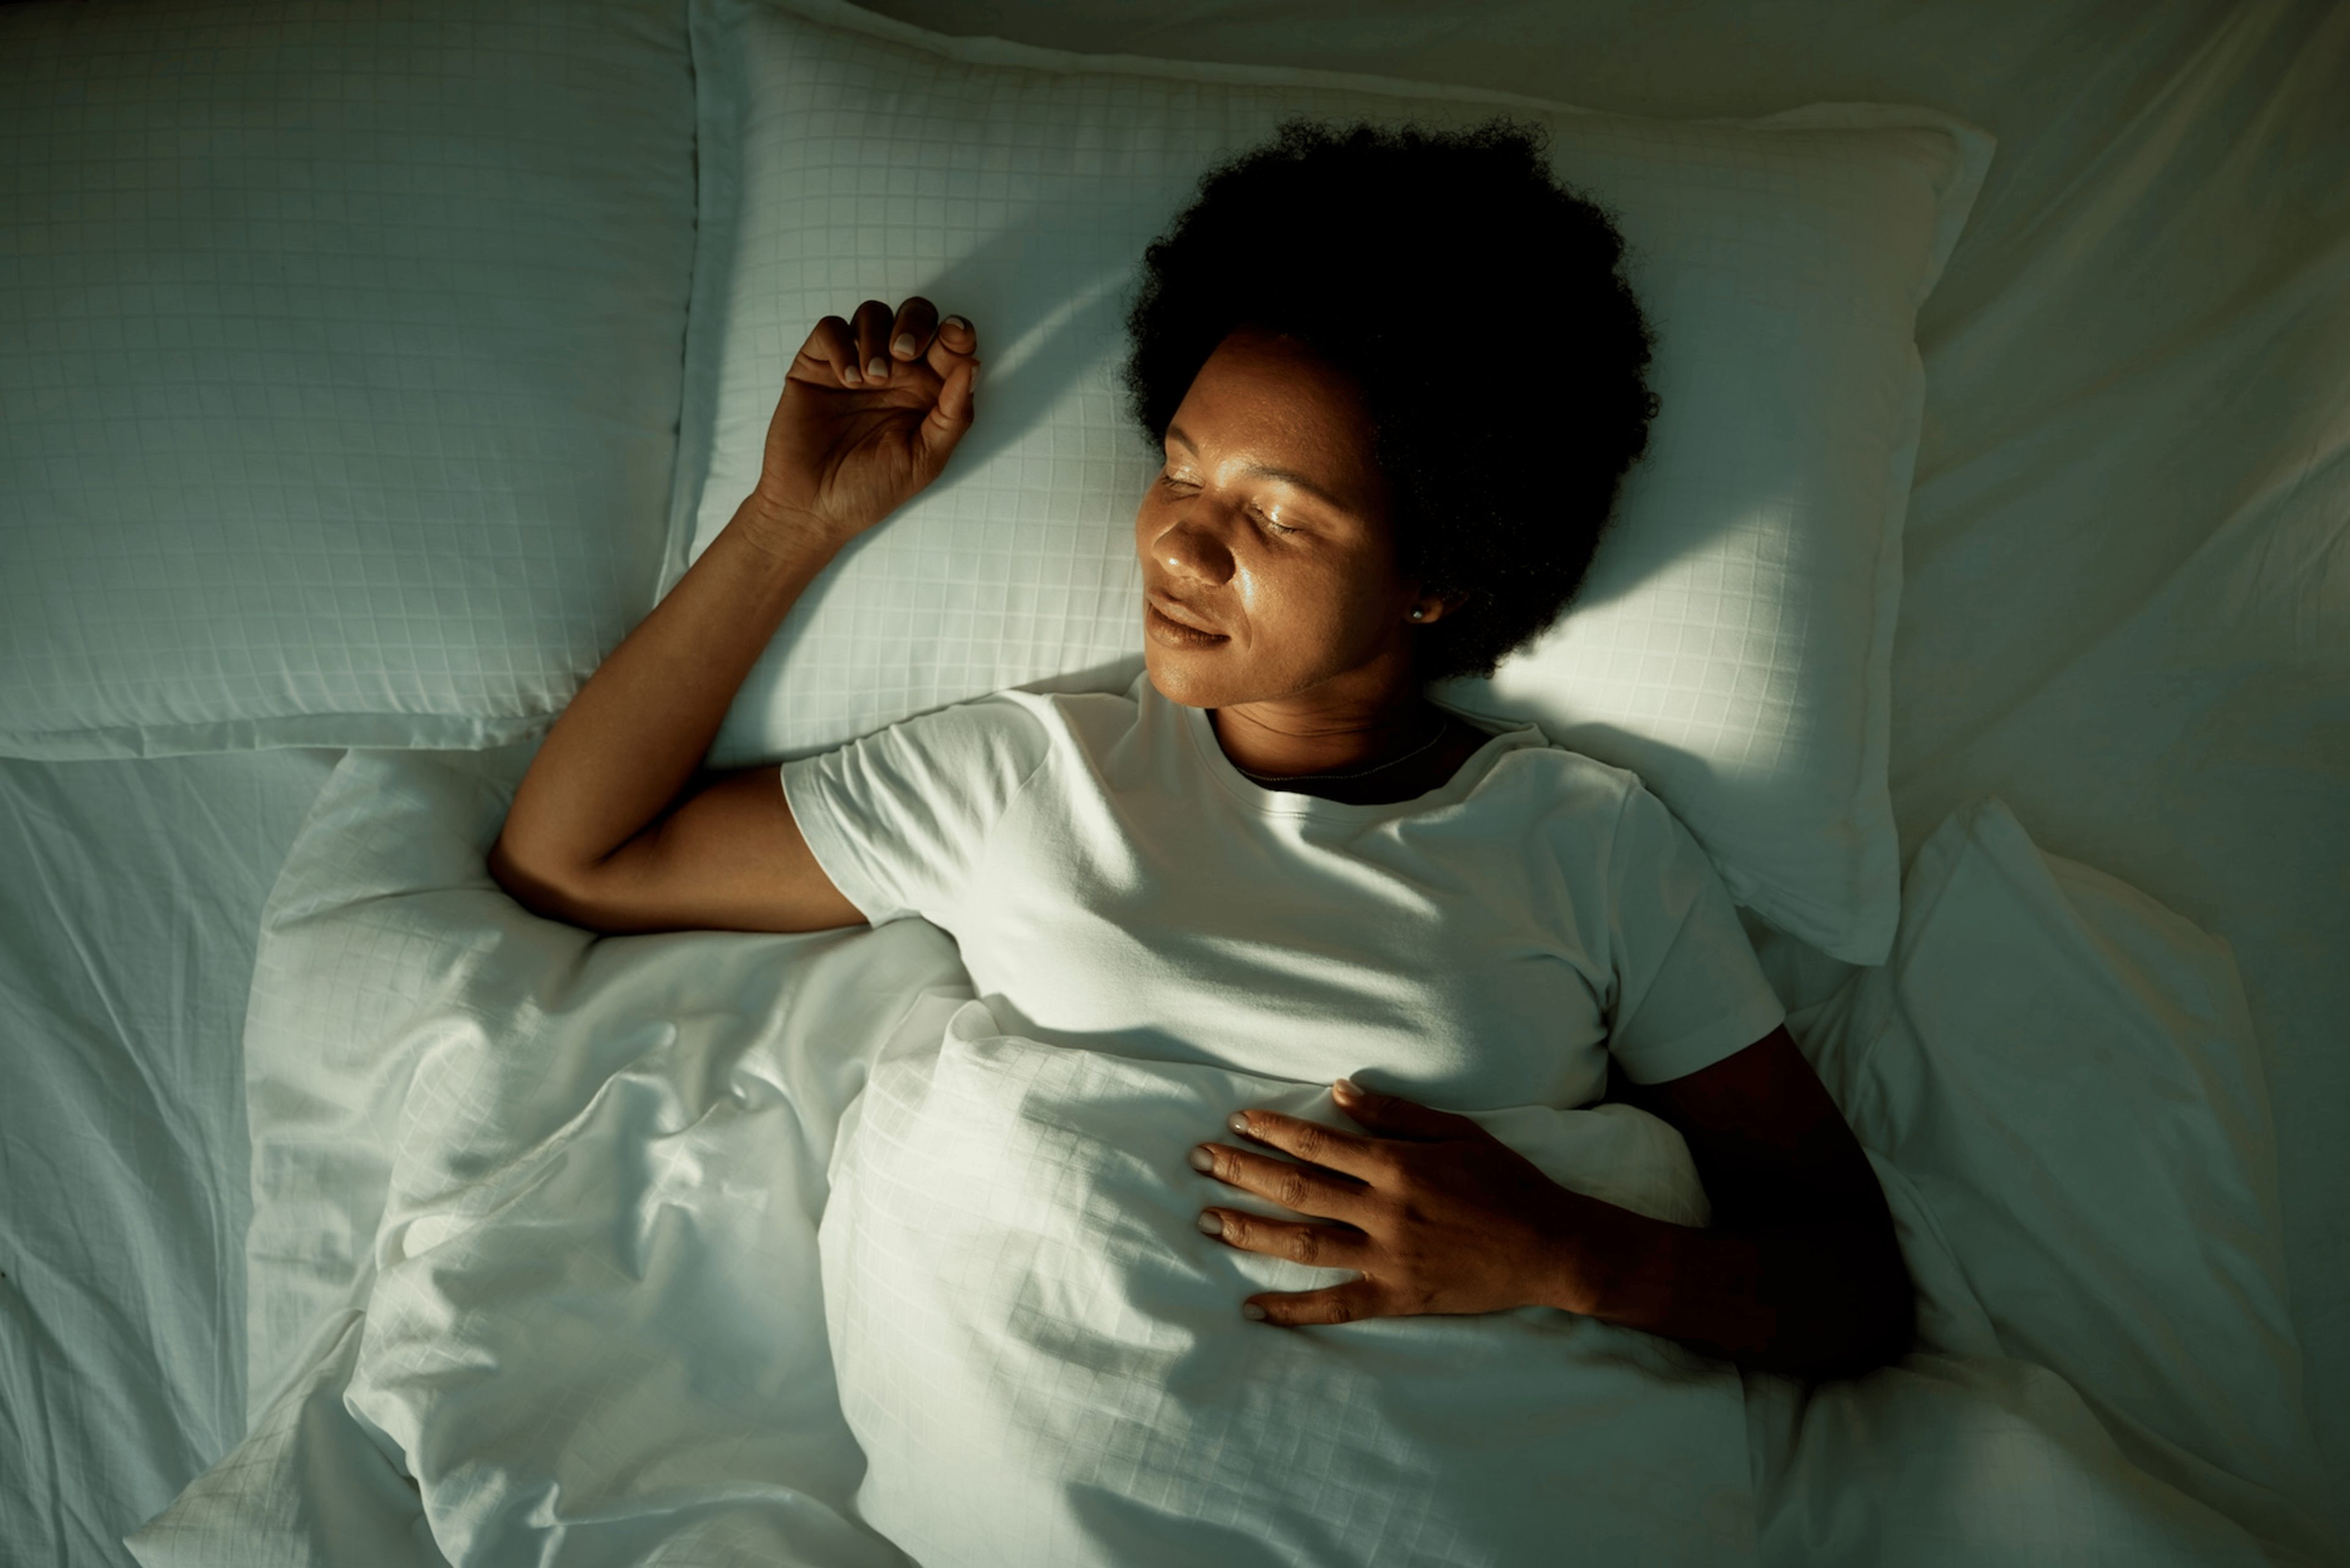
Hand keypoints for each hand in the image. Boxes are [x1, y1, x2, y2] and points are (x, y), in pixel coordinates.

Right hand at [750, 296, 980, 549]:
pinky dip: (841, 344)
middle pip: (914, 315)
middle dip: (915, 322)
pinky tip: (847, 379)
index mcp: (928, 391)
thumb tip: (974, 367)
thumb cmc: (871, 489)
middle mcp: (896, 372)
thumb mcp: (926, 459)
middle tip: (906, 352)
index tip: (955, 337)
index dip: (957, 333)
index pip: (950, 344)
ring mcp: (855, 364)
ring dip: (876, 336)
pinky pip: (831, 329)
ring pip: (873, 314)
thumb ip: (953, 415)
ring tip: (873, 379)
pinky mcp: (817, 365)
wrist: (813, 507)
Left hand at [1191, 1078, 1606, 1326]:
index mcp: (1398, 1164)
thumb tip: (1338, 1090)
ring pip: (1303, 1244)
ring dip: (1250, 1230)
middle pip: (1297, 1188)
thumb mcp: (1456, 1131)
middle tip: (1199, 1160)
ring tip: (1206, 1220)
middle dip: (1241, 1172)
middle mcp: (1385, 1210)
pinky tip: (1251, 1308)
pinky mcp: (1398, 1296)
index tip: (1235, 1122)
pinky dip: (1291, 1310)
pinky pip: (1335, 1306)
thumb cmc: (1507, 1182)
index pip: (1318, 1143)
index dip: (1271, 1131)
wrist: (1552, 1246)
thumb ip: (1394, 1113)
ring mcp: (1388, 1257)